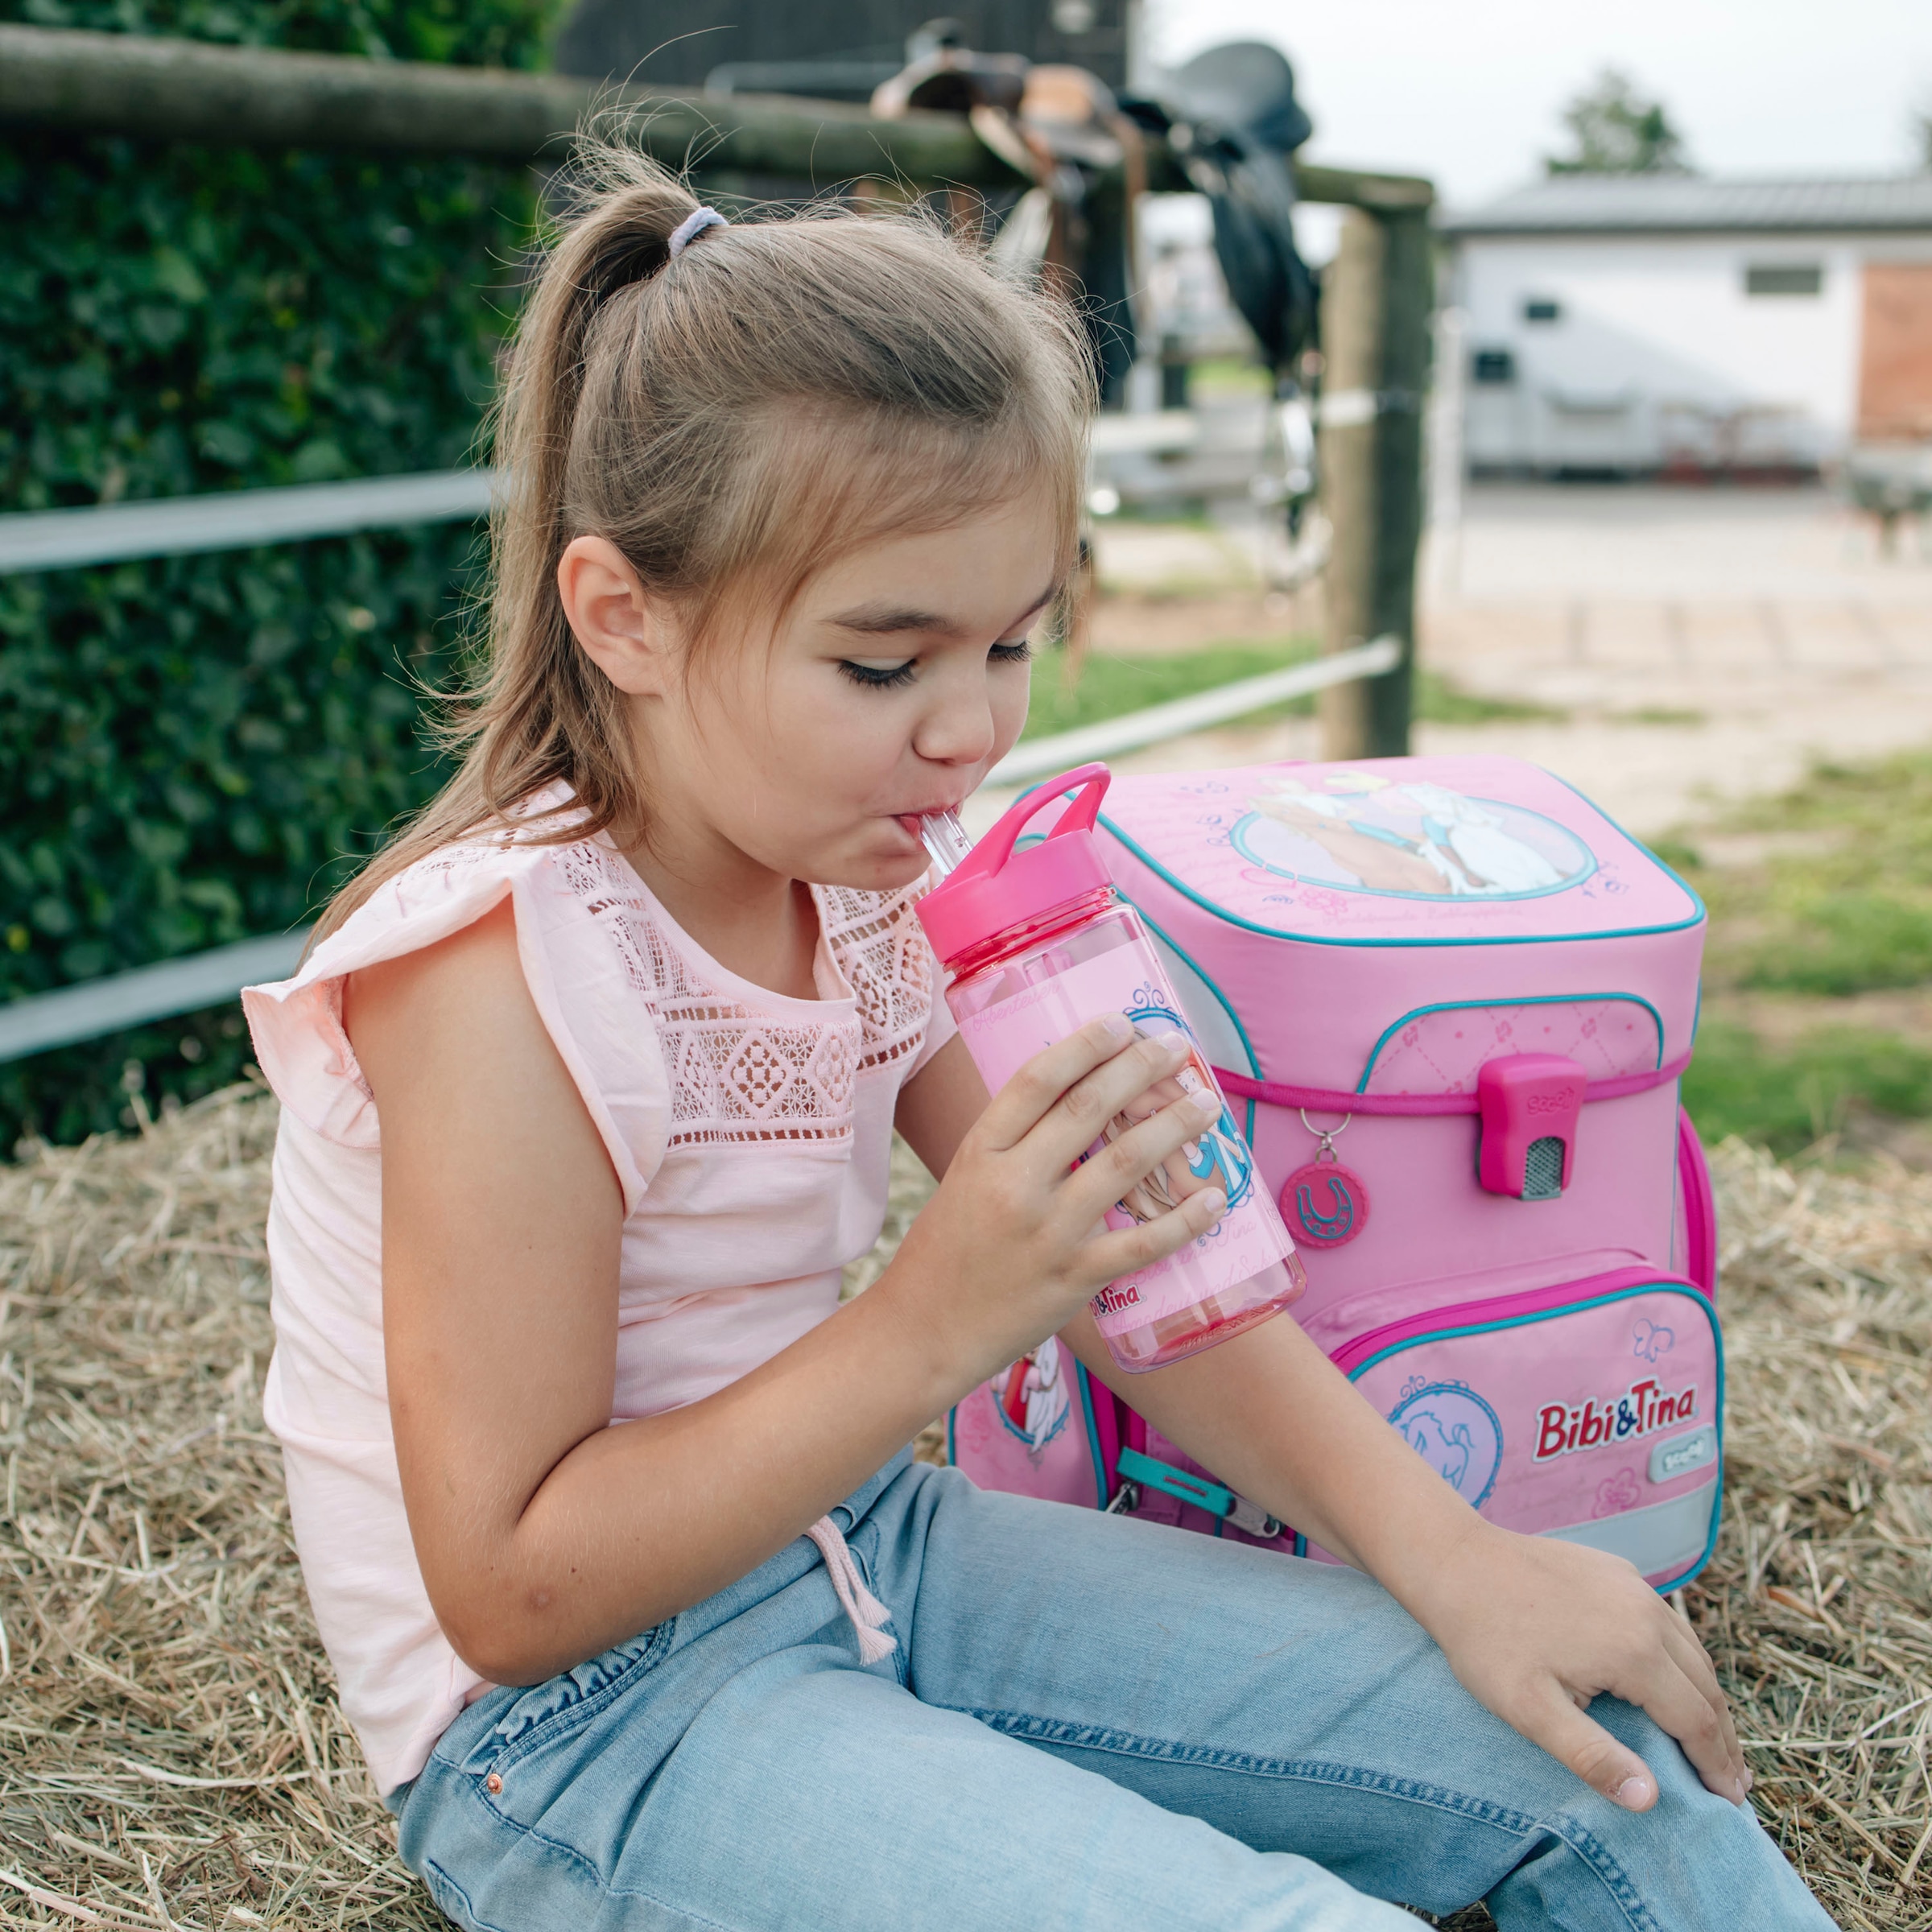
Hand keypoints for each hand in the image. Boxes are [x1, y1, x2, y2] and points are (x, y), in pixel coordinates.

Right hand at [880, 1016, 1226, 1388]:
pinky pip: (1141, 1243)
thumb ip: (1014, 1146)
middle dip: (1140, 1070)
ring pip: (1123, 1164)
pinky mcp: (1073, 1280)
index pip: (1036, 1081)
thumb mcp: (964, 1181)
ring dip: (1172, 1127)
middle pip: (1087, 1110)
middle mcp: (1013, 1186)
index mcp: (979, 1153)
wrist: (922, 1334)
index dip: (1083, 1046)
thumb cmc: (945, 1254)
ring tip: (1205, 1102)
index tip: (1120, 1023)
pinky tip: (1212, 1198)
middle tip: (1177, 1047)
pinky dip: (1183, 1220)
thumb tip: (1078, 1100)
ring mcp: (1046, 1234)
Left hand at [1410, 1519, 1748, 1810]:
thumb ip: (1591, 1756)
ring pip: (1692, 1651)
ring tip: (1714, 1740)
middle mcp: (1647, 1612)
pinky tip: (1674, 1680)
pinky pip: (1666, 1621)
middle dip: (1724, 1739)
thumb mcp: (1529, 1709)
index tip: (1731, 1804)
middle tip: (1734, 1782)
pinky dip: (1683, 1660)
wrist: (1454, 1560)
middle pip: (1706, 1687)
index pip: (1698, 1721)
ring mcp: (1634, 1585)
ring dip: (1707, 1698)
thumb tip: (1650, 1799)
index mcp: (1635, 1650)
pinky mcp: (1616, 1570)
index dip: (1717, 1766)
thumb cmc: (1485, 1641)